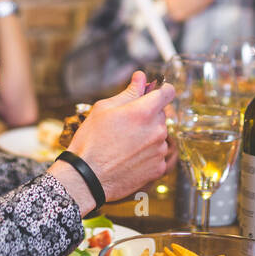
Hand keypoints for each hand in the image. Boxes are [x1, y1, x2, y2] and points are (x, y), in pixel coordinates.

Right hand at [62, 71, 173, 204]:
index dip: (162, 89)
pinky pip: (156, 154)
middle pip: (160, 114)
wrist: (87, 178)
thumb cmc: (91, 141)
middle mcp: (157, 130)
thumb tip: (140, 77)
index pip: (167, 92)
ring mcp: (159, 150)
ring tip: (124, 144)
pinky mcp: (158, 168)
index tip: (155, 92)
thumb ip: (128, 92)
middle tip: (126, 123)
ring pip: (158, 135)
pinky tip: (128, 157)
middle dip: (147, 115)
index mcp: (145, 111)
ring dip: (147, 135)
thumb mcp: (104, 109)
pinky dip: (146, 154)